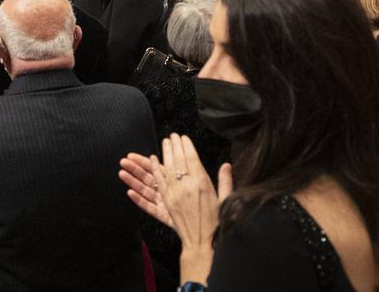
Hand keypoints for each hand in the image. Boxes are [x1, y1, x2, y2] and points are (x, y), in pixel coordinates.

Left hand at [120, 135, 231, 276]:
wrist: (204, 242)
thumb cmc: (217, 223)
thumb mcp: (226, 200)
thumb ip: (225, 181)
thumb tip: (226, 165)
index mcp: (202, 184)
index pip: (192, 159)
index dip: (186, 146)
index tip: (183, 137)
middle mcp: (186, 187)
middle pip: (177, 162)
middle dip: (174, 147)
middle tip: (171, 136)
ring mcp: (174, 195)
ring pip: (165, 170)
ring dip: (161, 156)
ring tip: (163, 143)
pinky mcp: (166, 204)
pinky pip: (157, 184)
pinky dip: (154, 171)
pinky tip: (152, 162)